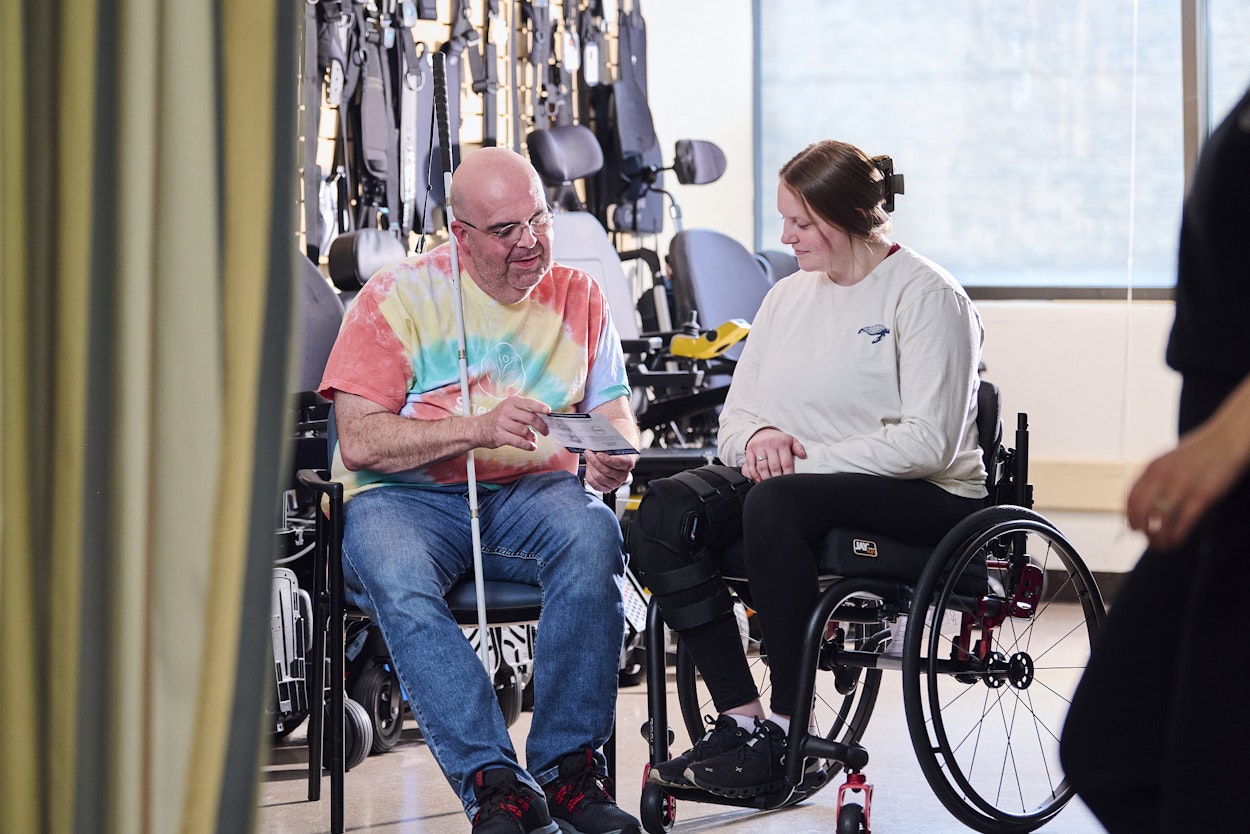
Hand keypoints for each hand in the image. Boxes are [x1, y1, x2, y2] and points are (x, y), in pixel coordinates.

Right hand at [477, 396, 550, 451]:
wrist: (478, 428)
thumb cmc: (499, 419)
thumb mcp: (509, 408)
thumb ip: (525, 411)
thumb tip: (544, 418)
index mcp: (512, 402)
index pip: (529, 403)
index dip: (540, 407)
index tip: (549, 411)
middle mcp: (507, 411)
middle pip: (530, 418)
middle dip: (541, 426)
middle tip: (546, 432)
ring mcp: (502, 423)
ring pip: (525, 431)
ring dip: (533, 437)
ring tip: (534, 439)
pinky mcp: (500, 435)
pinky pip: (519, 441)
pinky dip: (528, 445)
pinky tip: (531, 446)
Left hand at [583, 449, 636, 492]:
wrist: (614, 461)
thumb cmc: (613, 454)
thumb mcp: (613, 448)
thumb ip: (606, 447)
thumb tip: (595, 445)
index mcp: (627, 464)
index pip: (617, 463)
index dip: (606, 459)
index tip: (598, 454)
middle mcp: (622, 476)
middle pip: (606, 471)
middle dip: (595, 461)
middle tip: (588, 453)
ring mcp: (614, 484)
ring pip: (599, 477)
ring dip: (591, 467)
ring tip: (588, 459)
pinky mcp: (606, 489)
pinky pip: (594, 483)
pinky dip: (589, 474)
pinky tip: (589, 468)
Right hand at [742, 427, 806, 481]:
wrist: (762, 432)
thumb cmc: (778, 440)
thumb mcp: (790, 440)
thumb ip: (798, 448)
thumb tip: (803, 456)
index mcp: (782, 443)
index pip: (786, 463)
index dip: (788, 474)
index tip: (789, 482)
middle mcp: (770, 445)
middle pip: (774, 466)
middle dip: (777, 478)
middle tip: (780, 486)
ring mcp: (759, 448)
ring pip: (762, 467)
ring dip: (766, 478)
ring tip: (769, 485)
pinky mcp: (750, 451)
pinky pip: (751, 465)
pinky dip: (754, 475)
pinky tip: (759, 480)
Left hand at [1126, 419, 1244, 550]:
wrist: (1228, 439)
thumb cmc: (1200, 451)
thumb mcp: (1169, 460)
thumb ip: (1156, 478)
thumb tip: (1144, 501)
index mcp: (1153, 467)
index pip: (1130, 497)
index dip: (1129, 516)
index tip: (1132, 528)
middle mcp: (1163, 476)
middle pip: (1140, 511)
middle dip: (1140, 530)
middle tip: (1146, 539)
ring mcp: (1182, 486)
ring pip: (1160, 521)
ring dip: (1158, 538)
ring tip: (1161, 545)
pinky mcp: (1203, 496)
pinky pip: (1183, 523)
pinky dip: (1176, 536)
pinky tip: (1176, 542)